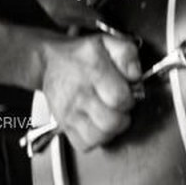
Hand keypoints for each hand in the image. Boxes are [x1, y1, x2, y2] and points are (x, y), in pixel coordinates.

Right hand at [39, 32, 140, 151]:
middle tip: (122, 108)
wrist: (49, 62)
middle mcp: (81, 96)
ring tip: (112, 117)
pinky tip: (99, 125)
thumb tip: (135, 74)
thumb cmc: (80, 54)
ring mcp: (70, 113)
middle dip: (124, 117)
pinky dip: (96, 139)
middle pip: (110, 122)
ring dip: (111, 130)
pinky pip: (84, 144)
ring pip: (98, 137)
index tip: (129, 94)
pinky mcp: (64, 125)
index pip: (119, 98)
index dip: (130, 98)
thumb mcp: (108, 41)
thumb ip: (127, 55)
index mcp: (94, 73)